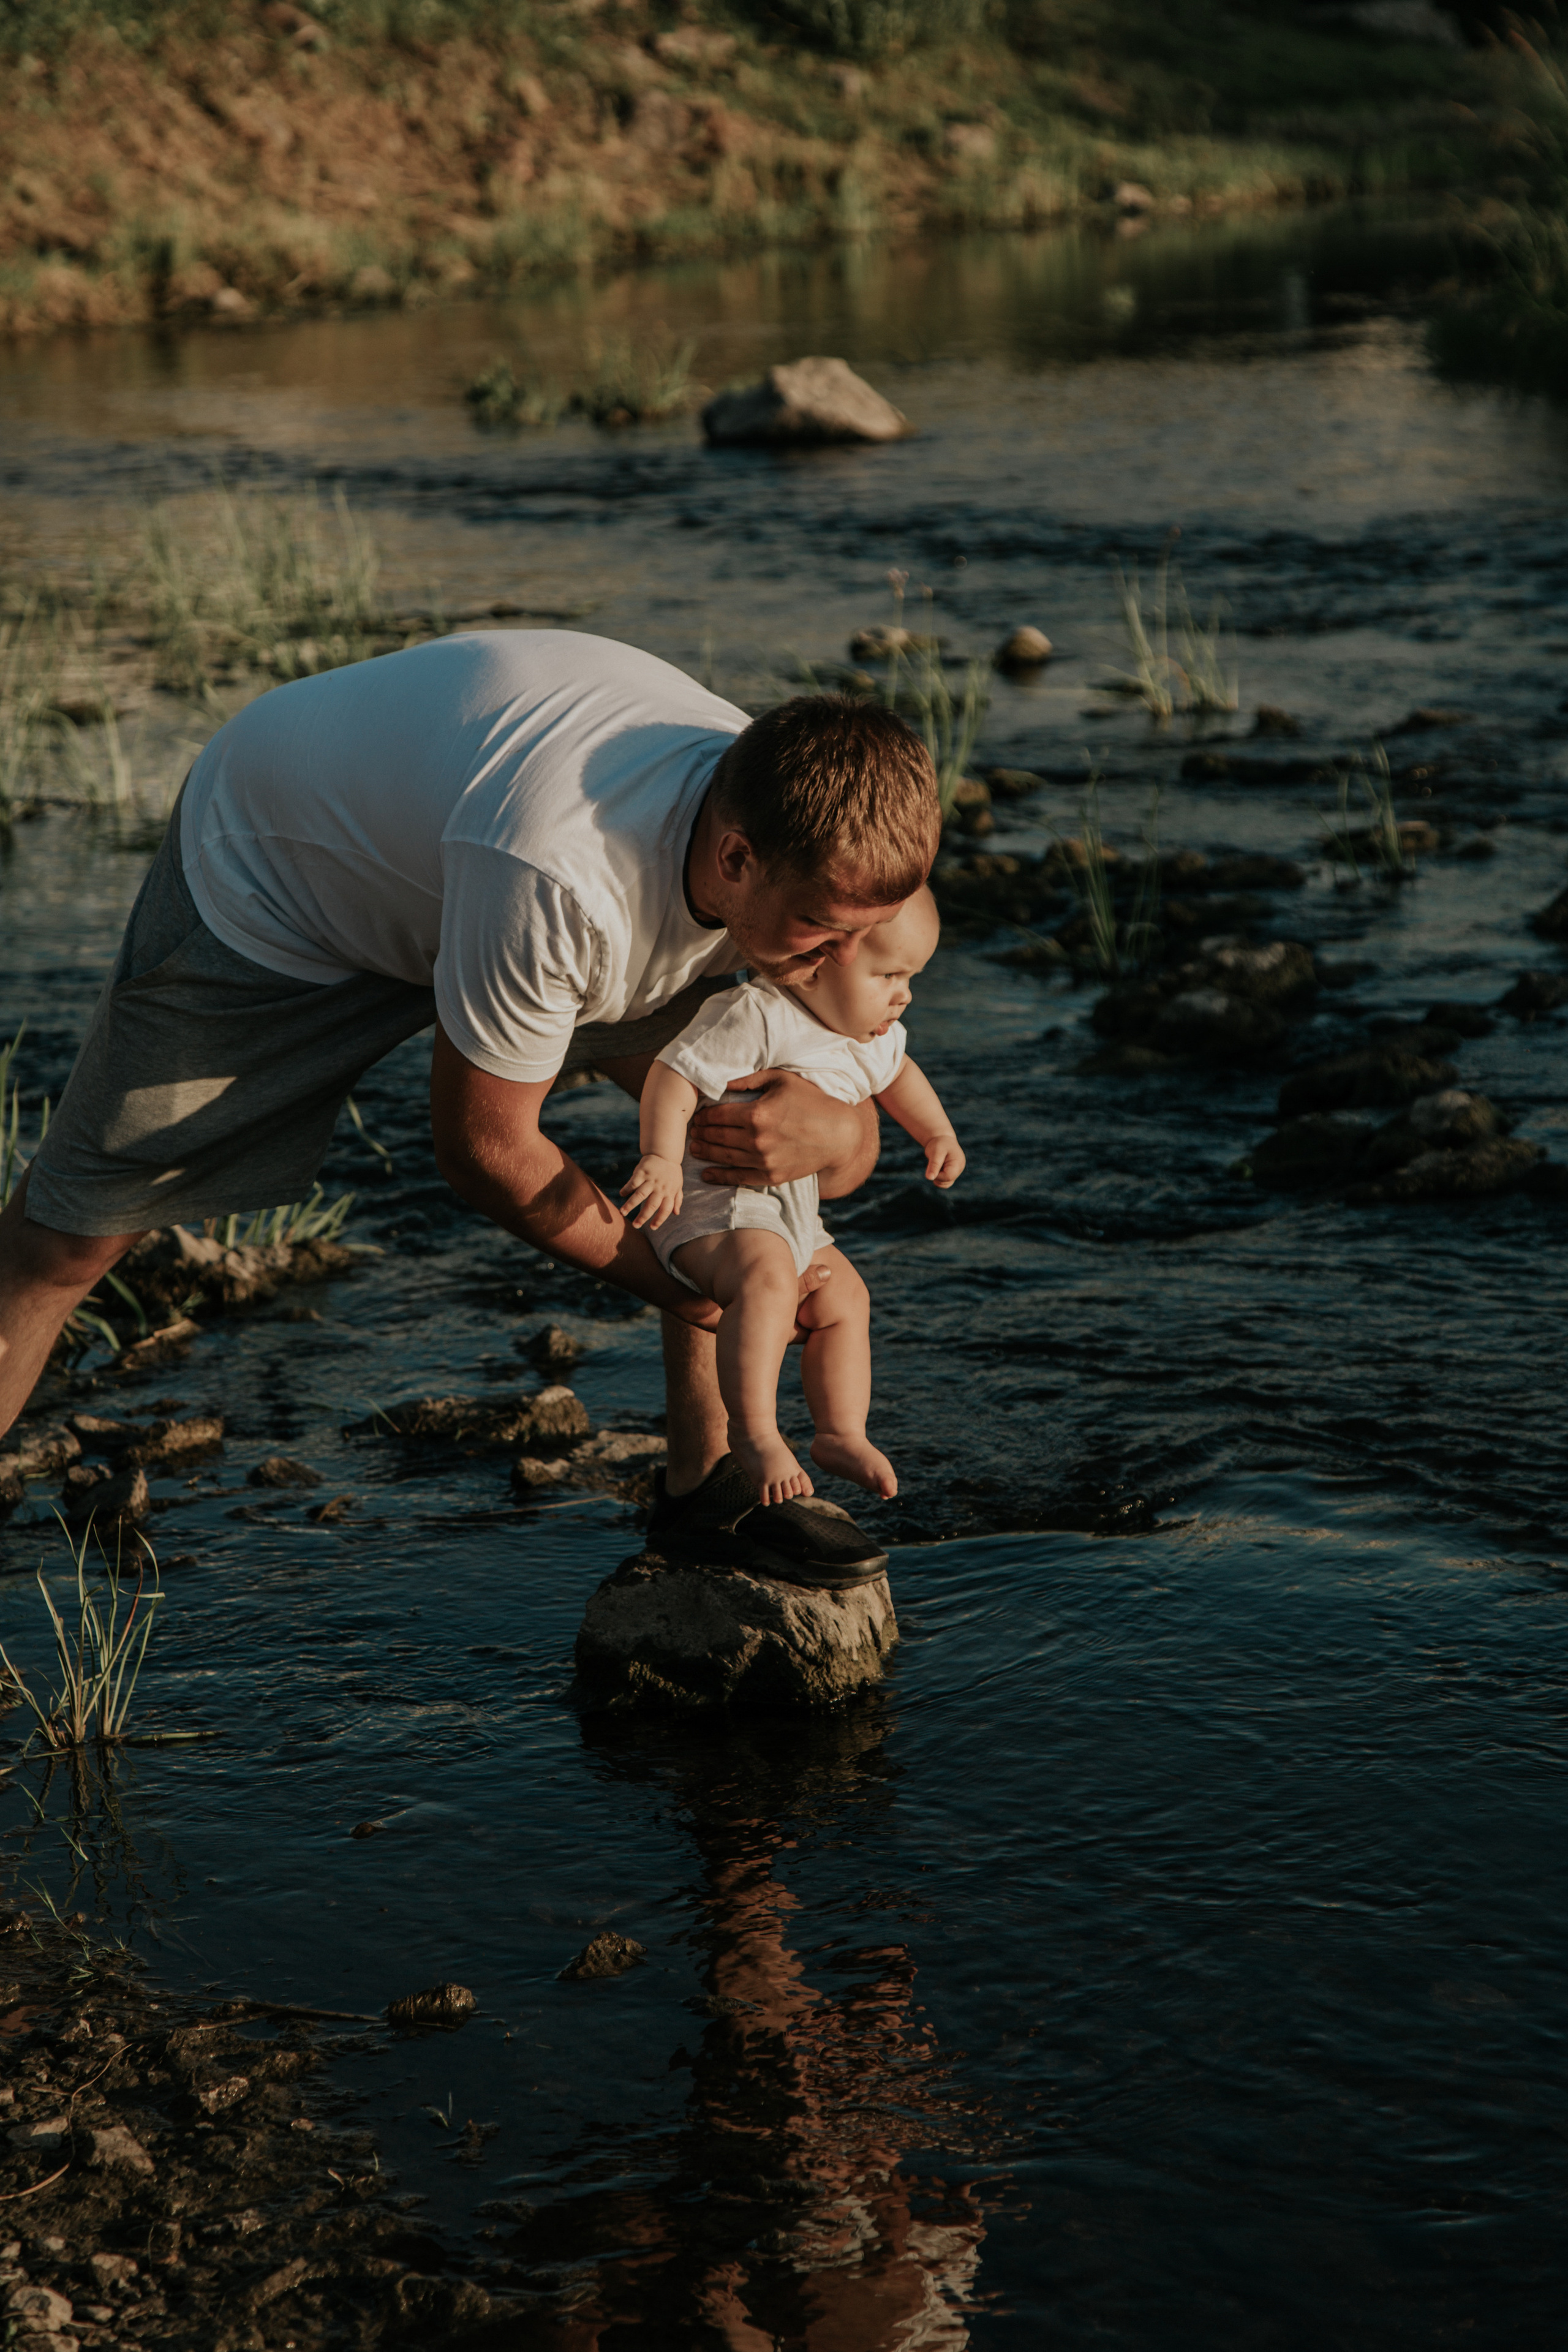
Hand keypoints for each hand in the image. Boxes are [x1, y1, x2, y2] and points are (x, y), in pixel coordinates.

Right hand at [621, 1153, 682, 1230]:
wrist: (665, 1153)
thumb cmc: (671, 1172)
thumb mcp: (678, 1186)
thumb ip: (677, 1199)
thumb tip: (676, 1213)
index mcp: (669, 1193)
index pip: (665, 1210)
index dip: (659, 1220)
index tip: (652, 1228)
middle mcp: (660, 1188)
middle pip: (651, 1205)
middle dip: (643, 1217)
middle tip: (635, 1226)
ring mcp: (650, 1180)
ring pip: (640, 1195)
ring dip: (630, 1205)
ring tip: (622, 1213)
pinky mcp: (642, 1172)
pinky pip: (633, 1182)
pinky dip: (627, 1189)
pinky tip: (622, 1194)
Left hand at [689, 1070, 863, 1189]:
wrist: (838, 1135)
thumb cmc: (811, 1101)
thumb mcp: (782, 1080)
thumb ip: (750, 1078)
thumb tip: (721, 1081)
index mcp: (757, 1113)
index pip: (718, 1115)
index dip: (703, 1116)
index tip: (698, 1115)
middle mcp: (757, 1139)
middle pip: (716, 1137)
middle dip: (700, 1133)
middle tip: (692, 1131)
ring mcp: (763, 1161)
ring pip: (723, 1157)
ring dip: (705, 1152)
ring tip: (695, 1148)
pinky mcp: (771, 1176)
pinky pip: (738, 1178)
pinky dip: (719, 1176)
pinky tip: (707, 1174)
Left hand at [924, 1132, 965, 1188]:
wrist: (941, 1139)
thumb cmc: (938, 1144)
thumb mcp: (935, 1153)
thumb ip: (933, 1165)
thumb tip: (929, 1178)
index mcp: (958, 1163)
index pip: (948, 1177)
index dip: (938, 1174)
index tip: (933, 1164)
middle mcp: (959, 1169)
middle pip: (946, 1181)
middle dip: (937, 1175)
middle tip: (935, 1162)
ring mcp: (956, 1172)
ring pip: (945, 1184)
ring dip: (937, 1177)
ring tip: (937, 1164)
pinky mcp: (952, 1174)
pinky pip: (944, 1183)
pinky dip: (938, 1177)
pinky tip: (937, 1168)